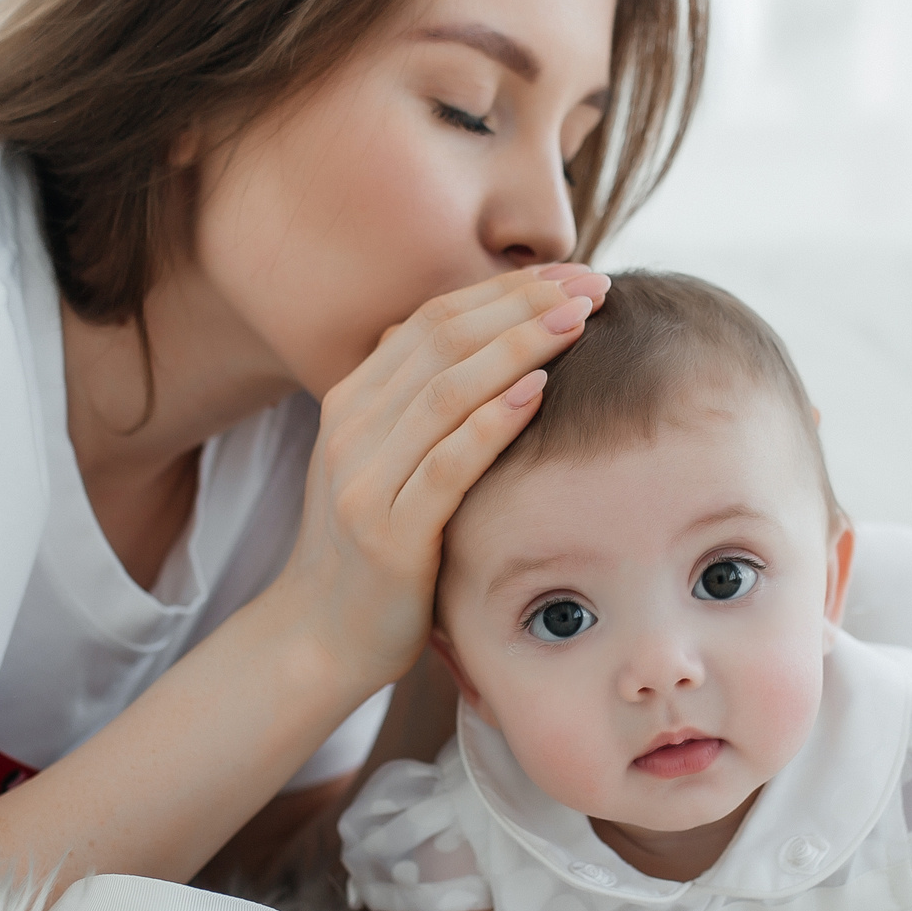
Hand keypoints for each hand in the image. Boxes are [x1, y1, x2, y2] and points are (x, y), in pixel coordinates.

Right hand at [268, 265, 610, 692]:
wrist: (319, 636)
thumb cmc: (374, 548)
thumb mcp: (385, 461)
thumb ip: (421, 404)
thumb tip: (489, 338)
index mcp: (352, 400)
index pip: (433, 318)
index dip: (505, 289)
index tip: (571, 275)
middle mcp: (350, 428)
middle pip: (443, 339)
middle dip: (523, 304)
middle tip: (592, 286)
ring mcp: (363, 479)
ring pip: (444, 390)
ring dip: (518, 347)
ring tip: (579, 321)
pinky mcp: (388, 535)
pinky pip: (444, 465)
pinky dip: (491, 422)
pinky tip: (538, 393)